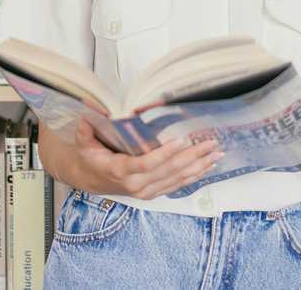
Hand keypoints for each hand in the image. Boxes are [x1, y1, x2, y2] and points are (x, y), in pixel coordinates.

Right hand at [71, 118, 224, 199]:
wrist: (90, 180)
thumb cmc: (90, 157)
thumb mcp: (83, 141)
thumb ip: (87, 127)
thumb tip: (90, 107)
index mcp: (120, 170)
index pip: (147, 163)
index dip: (166, 153)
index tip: (183, 140)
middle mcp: (136, 184)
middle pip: (169, 171)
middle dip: (192, 156)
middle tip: (210, 143)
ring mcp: (147, 191)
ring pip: (177, 179)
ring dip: (199, 166)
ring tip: (217, 154)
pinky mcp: (154, 192)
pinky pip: (178, 185)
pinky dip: (195, 175)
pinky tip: (209, 166)